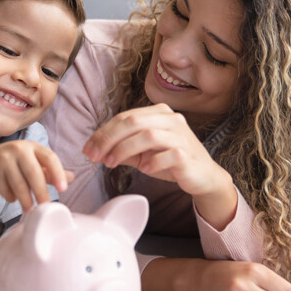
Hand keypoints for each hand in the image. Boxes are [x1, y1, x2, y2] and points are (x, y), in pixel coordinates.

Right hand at [0, 141, 73, 210]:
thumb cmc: (16, 163)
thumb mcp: (34, 162)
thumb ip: (51, 171)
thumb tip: (72, 178)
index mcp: (33, 146)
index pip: (49, 158)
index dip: (58, 173)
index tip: (63, 189)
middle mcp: (18, 149)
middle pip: (33, 173)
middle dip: (41, 192)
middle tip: (45, 206)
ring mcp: (3, 159)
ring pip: (18, 184)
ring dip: (26, 200)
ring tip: (30, 209)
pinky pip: (5, 190)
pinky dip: (11, 197)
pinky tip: (12, 197)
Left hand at [82, 103, 224, 196]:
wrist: (202, 176)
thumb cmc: (171, 162)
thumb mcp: (143, 153)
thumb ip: (122, 149)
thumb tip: (95, 150)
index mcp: (158, 113)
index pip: (124, 117)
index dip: (103, 133)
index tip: (87, 149)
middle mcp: (171, 119)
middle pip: (132, 121)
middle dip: (108, 139)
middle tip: (95, 156)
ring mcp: (181, 135)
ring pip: (147, 135)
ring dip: (124, 150)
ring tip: (111, 164)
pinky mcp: (187, 153)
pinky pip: (167, 154)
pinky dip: (152, 162)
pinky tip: (144, 169)